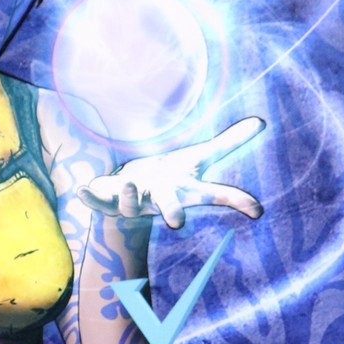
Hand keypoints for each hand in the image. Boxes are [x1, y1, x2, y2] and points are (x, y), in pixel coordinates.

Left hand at [77, 117, 265, 229]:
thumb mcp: (200, 157)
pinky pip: (99, 202)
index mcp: (185, 190)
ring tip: (130, 181)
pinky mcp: (110, 201)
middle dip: (172, 212)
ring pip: (131, 207)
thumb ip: (229, 142)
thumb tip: (262, 121)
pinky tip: (80, 189)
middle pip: (170, 207)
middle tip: (177, 222)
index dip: (236, 201)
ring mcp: (135, 203)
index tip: (257, 210)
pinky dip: (90, 197)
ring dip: (129, 197)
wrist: (135, 192)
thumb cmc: (170, 176)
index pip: (215, 194)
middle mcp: (161, 200)